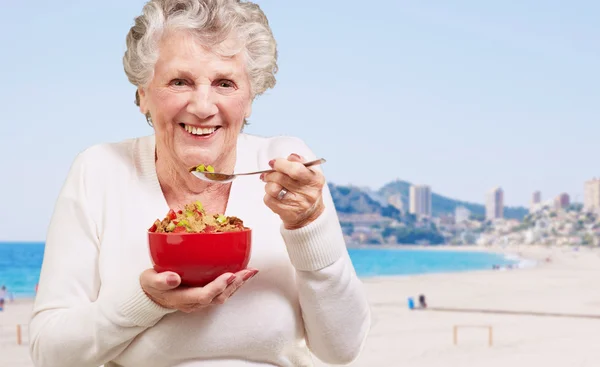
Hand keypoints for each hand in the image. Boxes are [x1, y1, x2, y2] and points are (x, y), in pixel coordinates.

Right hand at [140, 268, 257, 312]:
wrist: (151, 295)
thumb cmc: (151, 285)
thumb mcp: (150, 280)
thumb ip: (161, 280)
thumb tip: (174, 279)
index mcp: (181, 298)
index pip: (203, 296)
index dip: (218, 287)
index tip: (229, 274)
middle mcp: (194, 303)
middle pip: (218, 297)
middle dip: (235, 285)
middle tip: (248, 271)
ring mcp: (200, 302)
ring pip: (223, 296)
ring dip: (238, 285)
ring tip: (250, 272)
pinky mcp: (204, 297)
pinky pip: (222, 293)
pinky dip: (234, 284)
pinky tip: (243, 274)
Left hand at [262, 153, 325, 229]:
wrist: (309, 214)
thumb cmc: (306, 189)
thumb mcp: (309, 173)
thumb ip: (300, 162)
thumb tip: (290, 157)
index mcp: (315, 180)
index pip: (296, 170)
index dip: (281, 164)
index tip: (274, 162)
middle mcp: (309, 193)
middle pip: (281, 178)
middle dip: (270, 173)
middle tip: (268, 173)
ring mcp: (297, 205)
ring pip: (272, 189)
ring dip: (268, 184)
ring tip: (271, 184)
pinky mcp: (286, 213)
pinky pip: (268, 199)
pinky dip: (268, 195)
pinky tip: (274, 195)